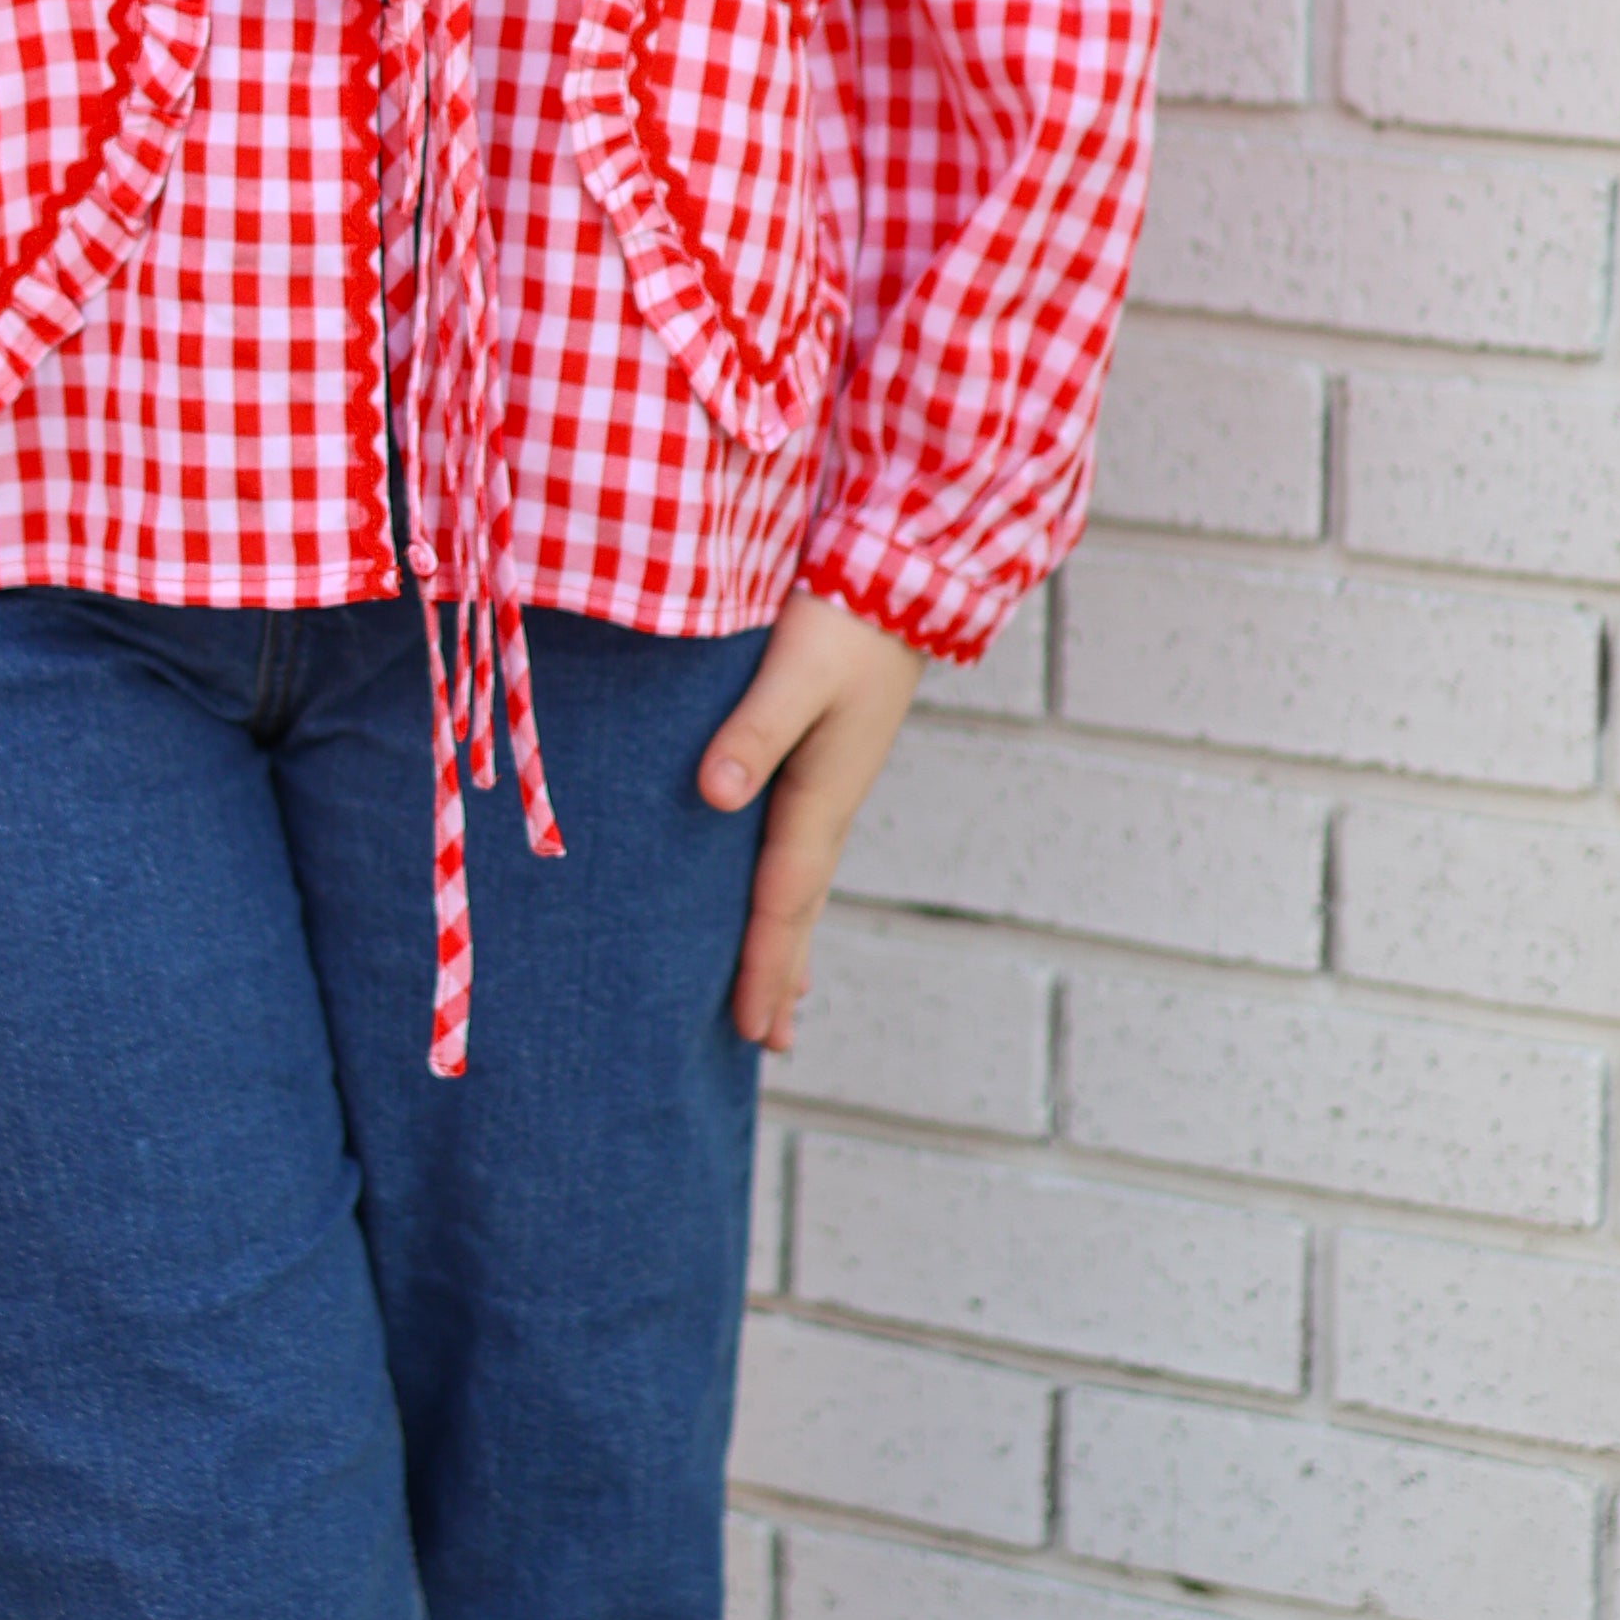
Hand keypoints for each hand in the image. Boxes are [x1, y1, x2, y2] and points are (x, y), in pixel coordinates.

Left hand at [700, 590, 927, 1052]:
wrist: (903, 574)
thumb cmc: (843, 617)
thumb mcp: (795, 669)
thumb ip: (754, 729)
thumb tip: (715, 794)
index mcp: (819, 795)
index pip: (782, 900)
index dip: (762, 966)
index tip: (748, 1030)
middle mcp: (829, 802)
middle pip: (797, 908)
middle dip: (779, 976)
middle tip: (765, 1045)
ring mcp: (831, 785)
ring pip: (802, 883)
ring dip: (786, 943)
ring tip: (777, 1000)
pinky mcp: (825, 761)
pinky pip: (801, 849)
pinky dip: (789, 892)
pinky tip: (779, 896)